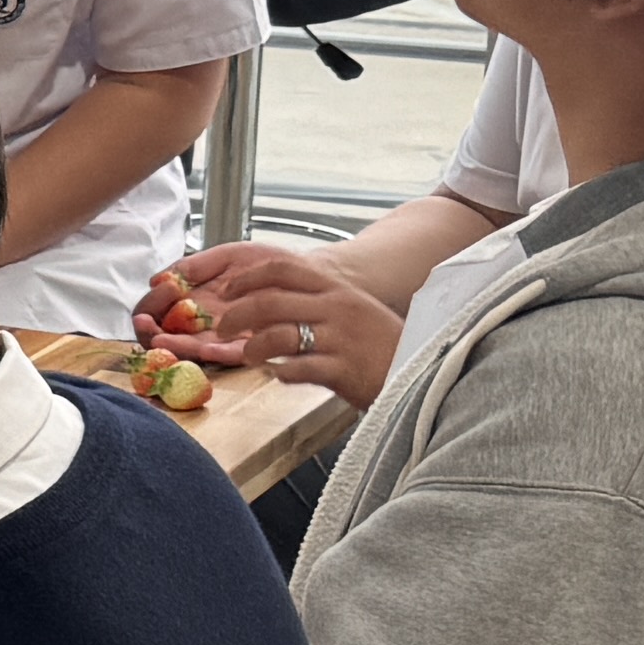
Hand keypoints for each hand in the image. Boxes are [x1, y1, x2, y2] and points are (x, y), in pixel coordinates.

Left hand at [147, 243, 401, 400]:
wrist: (421, 369)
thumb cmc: (378, 342)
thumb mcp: (350, 309)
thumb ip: (313, 302)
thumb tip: (266, 303)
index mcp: (336, 288)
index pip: (282, 269)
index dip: (246, 279)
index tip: (226, 291)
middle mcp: (337, 308)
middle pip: (270, 301)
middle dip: (237, 315)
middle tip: (222, 329)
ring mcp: (340, 339)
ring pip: (279, 335)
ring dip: (253, 347)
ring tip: (247, 356)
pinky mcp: (344, 370)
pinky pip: (298, 369)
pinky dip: (280, 373)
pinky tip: (277, 375)